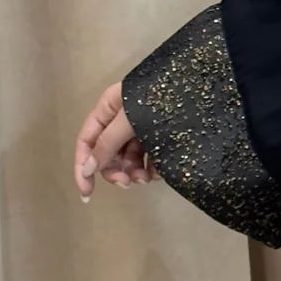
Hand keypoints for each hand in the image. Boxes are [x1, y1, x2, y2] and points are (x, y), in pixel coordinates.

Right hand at [74, 82, 158, 199]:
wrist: (198, 87)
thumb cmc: (160, 98)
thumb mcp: (130, 119)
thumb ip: (108, 143)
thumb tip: (87, 169)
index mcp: (109, 108)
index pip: (86, 140)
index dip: (83, 167)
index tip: (87, 193)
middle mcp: (123, 119)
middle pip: (108, 153)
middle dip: (115, 171)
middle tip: (126, 184)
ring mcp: (142, 128)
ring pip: (129, 158)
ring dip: (134, 172)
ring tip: (147, 178)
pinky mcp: (161, 136)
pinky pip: (149, 158)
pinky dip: (151, 168)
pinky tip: (159, 173)